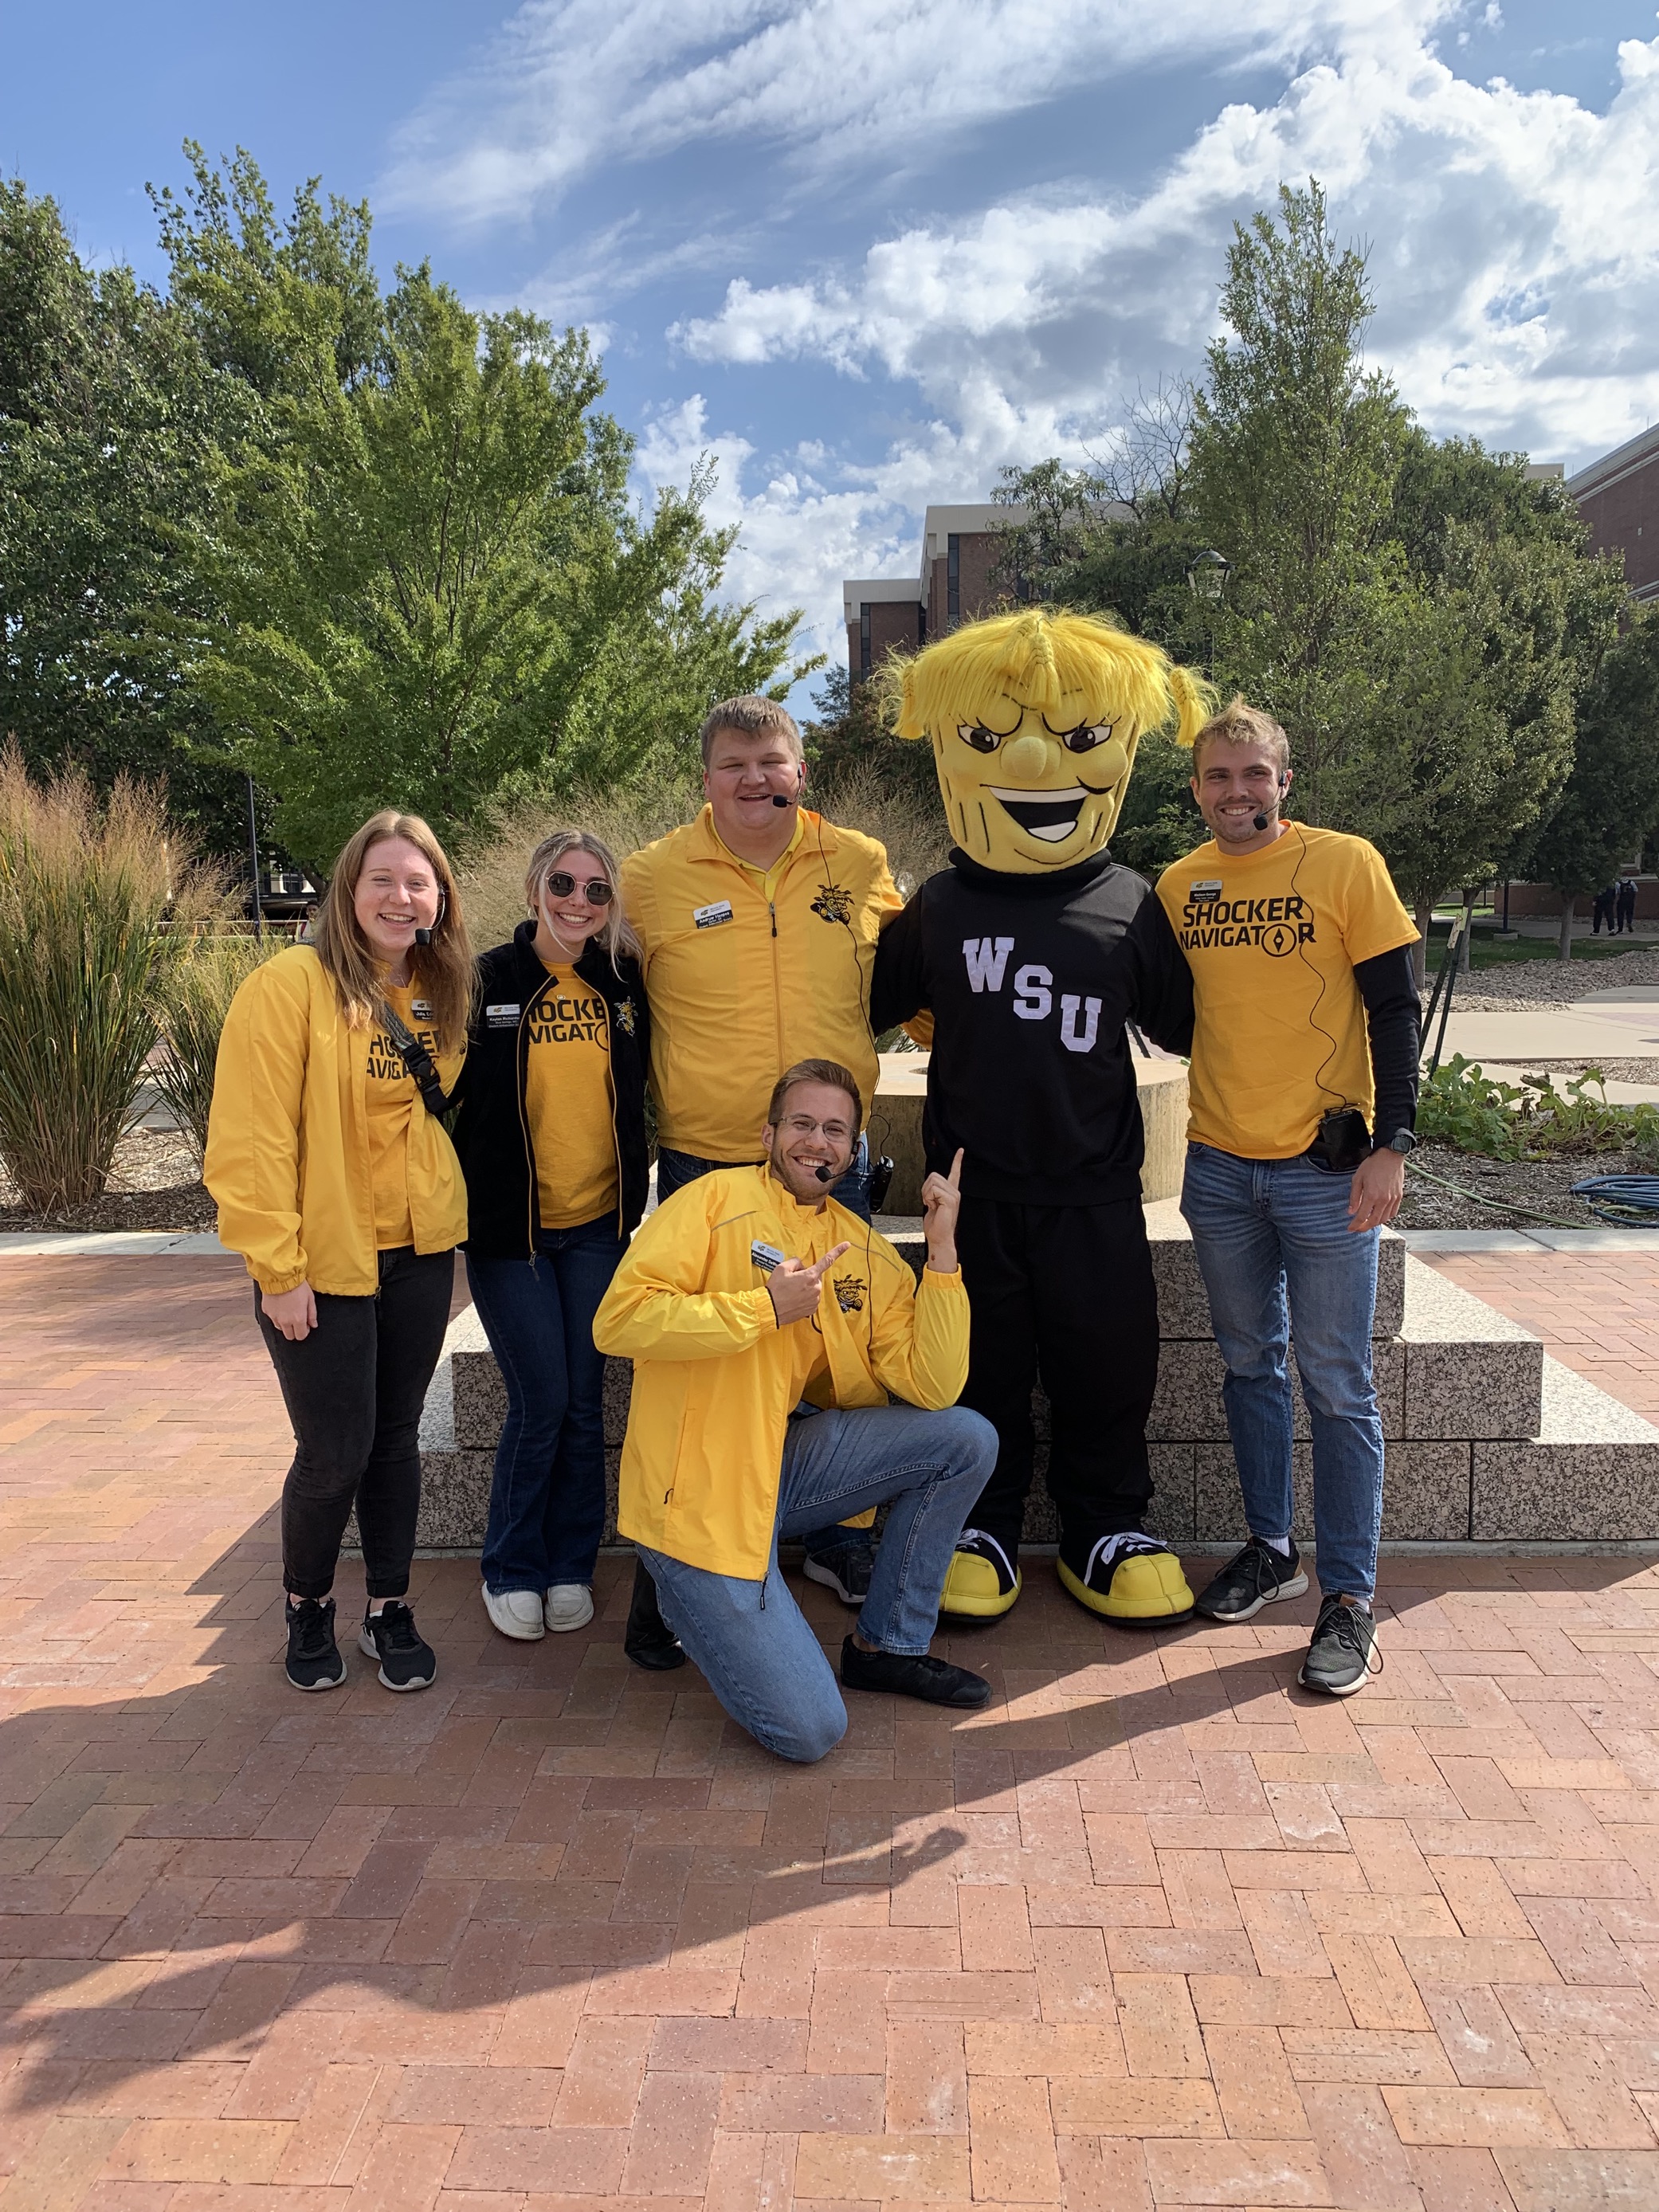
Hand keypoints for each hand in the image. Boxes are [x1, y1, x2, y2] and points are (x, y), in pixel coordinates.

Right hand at [262, 1282, 317, 1340]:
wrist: (280, 1276)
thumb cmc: (297, 1286)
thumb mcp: (310, 1299)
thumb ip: (312, 1314)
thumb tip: (313, 1325)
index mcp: (298, 1319)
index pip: (300, 1336)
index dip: (304, 1332)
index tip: (305, 1325)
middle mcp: (285, 1321)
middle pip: (289, 1336)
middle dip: (294, 1331)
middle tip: (297, 1320)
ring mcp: (274, 1317)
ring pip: (280, 1328)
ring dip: (285, 1324)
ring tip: (288, 1311)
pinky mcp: (267, 1312)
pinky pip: (273, 1318)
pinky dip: (277, 1316)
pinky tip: (280, 1306)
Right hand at [766, 1242, 852, 1325]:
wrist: (770, 1309)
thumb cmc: (775, 1289)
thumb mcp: (781, 1268)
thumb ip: (795, 1262)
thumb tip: (801, 1265)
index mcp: (810, 1276)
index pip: (826, 1260)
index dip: (838, 1251)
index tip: (847, 1244)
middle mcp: (816, 1288)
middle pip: (814, 1277)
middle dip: (806, 1277)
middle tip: (791, 1282)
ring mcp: (815, 1300)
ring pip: (813, 1289)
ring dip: (805, 1288)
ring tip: (790, 1292)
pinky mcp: (812, 1310)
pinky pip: (811, 1299)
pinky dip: (804, 1298)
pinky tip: (793, 1300)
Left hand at [921, 1148, 963, 1271]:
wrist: (940, 1238)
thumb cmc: (936, 1225)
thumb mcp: (932, 1204)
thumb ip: (933, 1193)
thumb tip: (929, 1188)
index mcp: (951, 1192)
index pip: (955, 1173)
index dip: (957, 1161)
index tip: (960, 1150)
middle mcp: (954, 1192)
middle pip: (933, 1176)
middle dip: (925, 1188)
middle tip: (930, 1202)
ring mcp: (954, 1195)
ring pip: (932, 1182)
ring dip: (926, 1194)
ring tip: (932, 1205)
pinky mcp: (950, 1200)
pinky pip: (933, 1190)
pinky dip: (928, 1198)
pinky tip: (933, 1207)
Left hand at [1348, 1148, 1404, 1232]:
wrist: (1390, 1155)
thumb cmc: (1373, 1164)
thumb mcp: (1357, 1179)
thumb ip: (1354, 1197)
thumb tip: (1351, 1211)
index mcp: (1371, 1195)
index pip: (1362, 1217)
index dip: (1355, 1225)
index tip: (1350, 1228)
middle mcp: (1383, 1200)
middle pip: (1374, 1221)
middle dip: (1364, 1227)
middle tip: (1358, 1228)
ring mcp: (1393, 1199)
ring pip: (1384, 1219)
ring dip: (1375, 1223)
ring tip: (1368, 1222)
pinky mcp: (1399, 1196)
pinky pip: (1393, 1213)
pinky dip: (1386, 1217)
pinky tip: (1380, 1216)